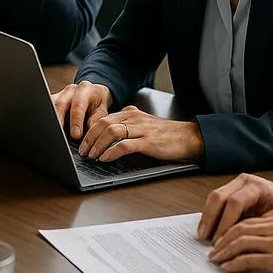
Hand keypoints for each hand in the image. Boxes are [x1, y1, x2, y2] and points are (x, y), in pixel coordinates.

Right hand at [52, 80, 112, 139]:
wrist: (94, 94)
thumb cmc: (98, 103)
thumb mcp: (103, 109)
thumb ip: (97, 117)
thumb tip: (89, 126)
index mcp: (84, 89)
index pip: (78, 104)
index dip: (76, 121)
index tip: (76, 135)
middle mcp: (70, 90)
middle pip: (60, 104)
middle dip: (59, 121)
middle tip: (60, 136)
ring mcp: (59, 95)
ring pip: (50, 106)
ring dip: (51, 120)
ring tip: (53, 134)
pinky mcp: (52, 101)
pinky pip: (48, 109)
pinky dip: (48, 120)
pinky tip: (49, 129)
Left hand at [77, 106, 203, 162]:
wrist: (190, 137)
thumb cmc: (167, 134)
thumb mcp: (144, 124)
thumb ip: (129, 122)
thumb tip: (112, 127)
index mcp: (131, 113)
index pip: (103, 118)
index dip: (90, 130)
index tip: (83, 142)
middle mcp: (133, 118)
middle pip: (103, 123)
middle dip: (89, 138)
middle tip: (82, 151)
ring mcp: (141, 129)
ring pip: (111, 132)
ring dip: (97, 144)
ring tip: (91, 156)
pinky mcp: (148, 142)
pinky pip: (124, 145)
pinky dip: (111, 152)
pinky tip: (105, 158)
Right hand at [197, 173, 272, 241]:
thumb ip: (260, 227)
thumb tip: (241, 241)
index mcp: (256, 186)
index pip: (235, 202)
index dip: (226, 222)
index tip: (221, 239)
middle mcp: (243, 181)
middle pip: (218, 196)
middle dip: (210, 218)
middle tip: (204, 236)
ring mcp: (234, 183)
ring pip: (213, 197)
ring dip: (207, 217)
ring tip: (203, 234)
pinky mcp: (229, 189)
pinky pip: (214, 200)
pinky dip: (210, 215)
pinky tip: (207, 228)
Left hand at [208, 216, 272, 272]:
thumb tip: (253, 245)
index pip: (246, 222)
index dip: (229, 230)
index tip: (220, 239)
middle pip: (240, 231)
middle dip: (223, 241)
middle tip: (213, 250)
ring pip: (242, 244)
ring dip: (225, 252)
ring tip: (217, 260)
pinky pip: (251, 260)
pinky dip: (236, 264)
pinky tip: (228, 267)